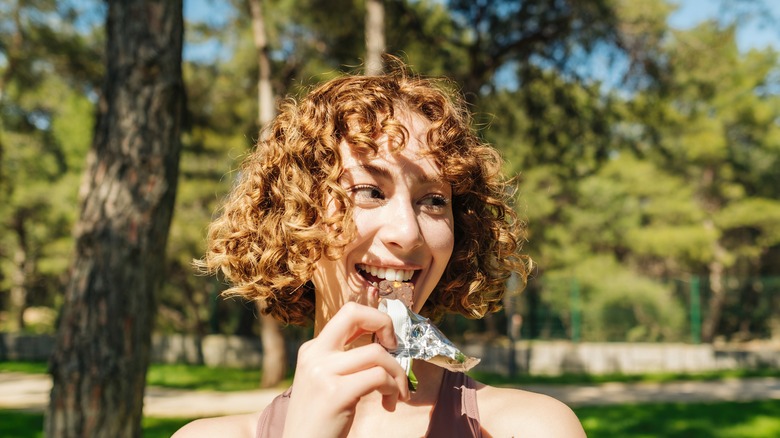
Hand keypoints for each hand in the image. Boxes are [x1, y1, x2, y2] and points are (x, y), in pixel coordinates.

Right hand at [282, 302, 409, 437]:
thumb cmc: (320, 419)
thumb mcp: (324, 381)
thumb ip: (344, 360)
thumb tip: (382, 343)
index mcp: (312, 349)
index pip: (348, 313)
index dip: (375, 319)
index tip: (387, 341)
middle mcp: (314, 354)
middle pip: (355, 314)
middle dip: (385, 323)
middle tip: (395, 347)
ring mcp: (323, 372)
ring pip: (377, 354)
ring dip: (397, 374)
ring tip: (396, 394)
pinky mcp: (336, 393)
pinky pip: (379, 377)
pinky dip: (393, 389)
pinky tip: (389, 404)